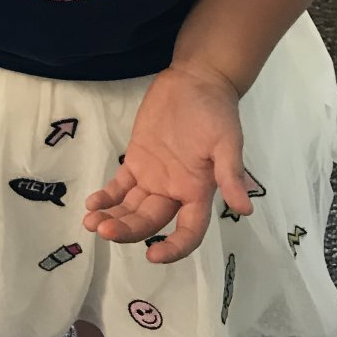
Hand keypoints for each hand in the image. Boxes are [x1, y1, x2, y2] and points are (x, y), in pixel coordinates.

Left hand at [82, 60, 255, 263]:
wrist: (197, 80)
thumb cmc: (216, 112)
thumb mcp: (227, 141)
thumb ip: (231, 174)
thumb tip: (245, 210)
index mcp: (198, 192)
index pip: (189, 231)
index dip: (174, 248)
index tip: (152, 256)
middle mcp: (175, 191)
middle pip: (151, 221)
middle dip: (128, 230)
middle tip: (104, 230)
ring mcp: (154, 176)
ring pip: (131, 207)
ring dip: (113, 218)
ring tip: (90, 223)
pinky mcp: (137, 160)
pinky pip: (120, 185)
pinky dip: (107, 197)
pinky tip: (92, 204)